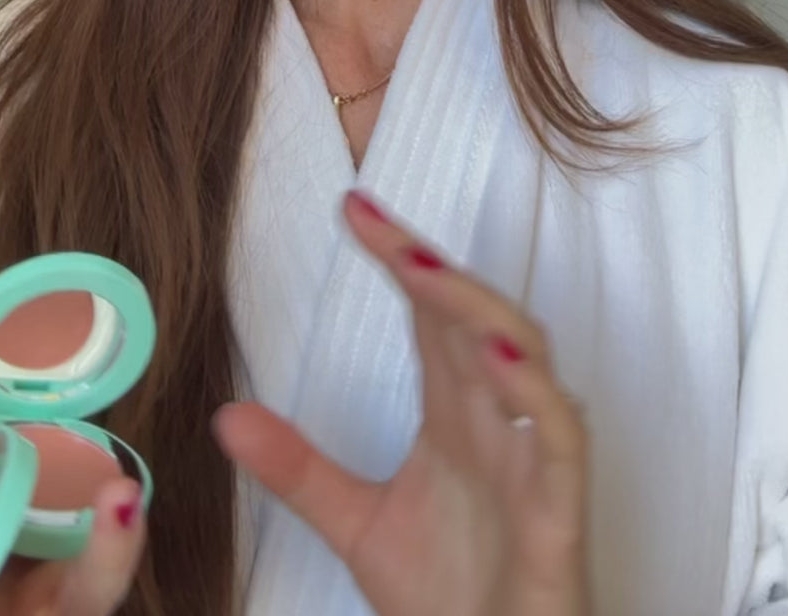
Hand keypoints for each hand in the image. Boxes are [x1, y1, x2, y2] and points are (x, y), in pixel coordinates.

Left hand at [211, 189, 593, 615]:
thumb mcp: (357, 524)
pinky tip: (495, 360)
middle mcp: (498, 422)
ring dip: (476, 308)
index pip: (429, 315)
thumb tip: (227, 416)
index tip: (351, 209)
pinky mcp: (560, 513)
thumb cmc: (451, 599)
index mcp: (457, 416)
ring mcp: (533, 461)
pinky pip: (560, 437)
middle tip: (374, 220)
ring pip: (524, 356)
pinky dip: (535, 393)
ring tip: (421, 269)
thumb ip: (299, 470)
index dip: (398, 256)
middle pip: (473, 317)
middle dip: (430, 263)